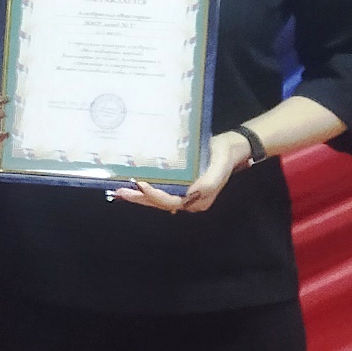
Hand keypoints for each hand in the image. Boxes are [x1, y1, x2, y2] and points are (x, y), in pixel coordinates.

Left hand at [113, 129, 251, 214]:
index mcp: (198, 200)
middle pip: (160, 203)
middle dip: (139, 198)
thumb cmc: (224, 155)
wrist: (231, 147)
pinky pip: (160, 189)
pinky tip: (132, 183)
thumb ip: (209, 182)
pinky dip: (146, 188)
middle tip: (120, 191)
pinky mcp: (179, 184)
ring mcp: (183, 193)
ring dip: (139, 195)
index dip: (155, 195)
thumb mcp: (219, 167)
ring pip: (158, 198)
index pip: (172, 202)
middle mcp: (188, 200)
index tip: (141, 183)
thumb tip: (190, 193)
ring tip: (120, 190)